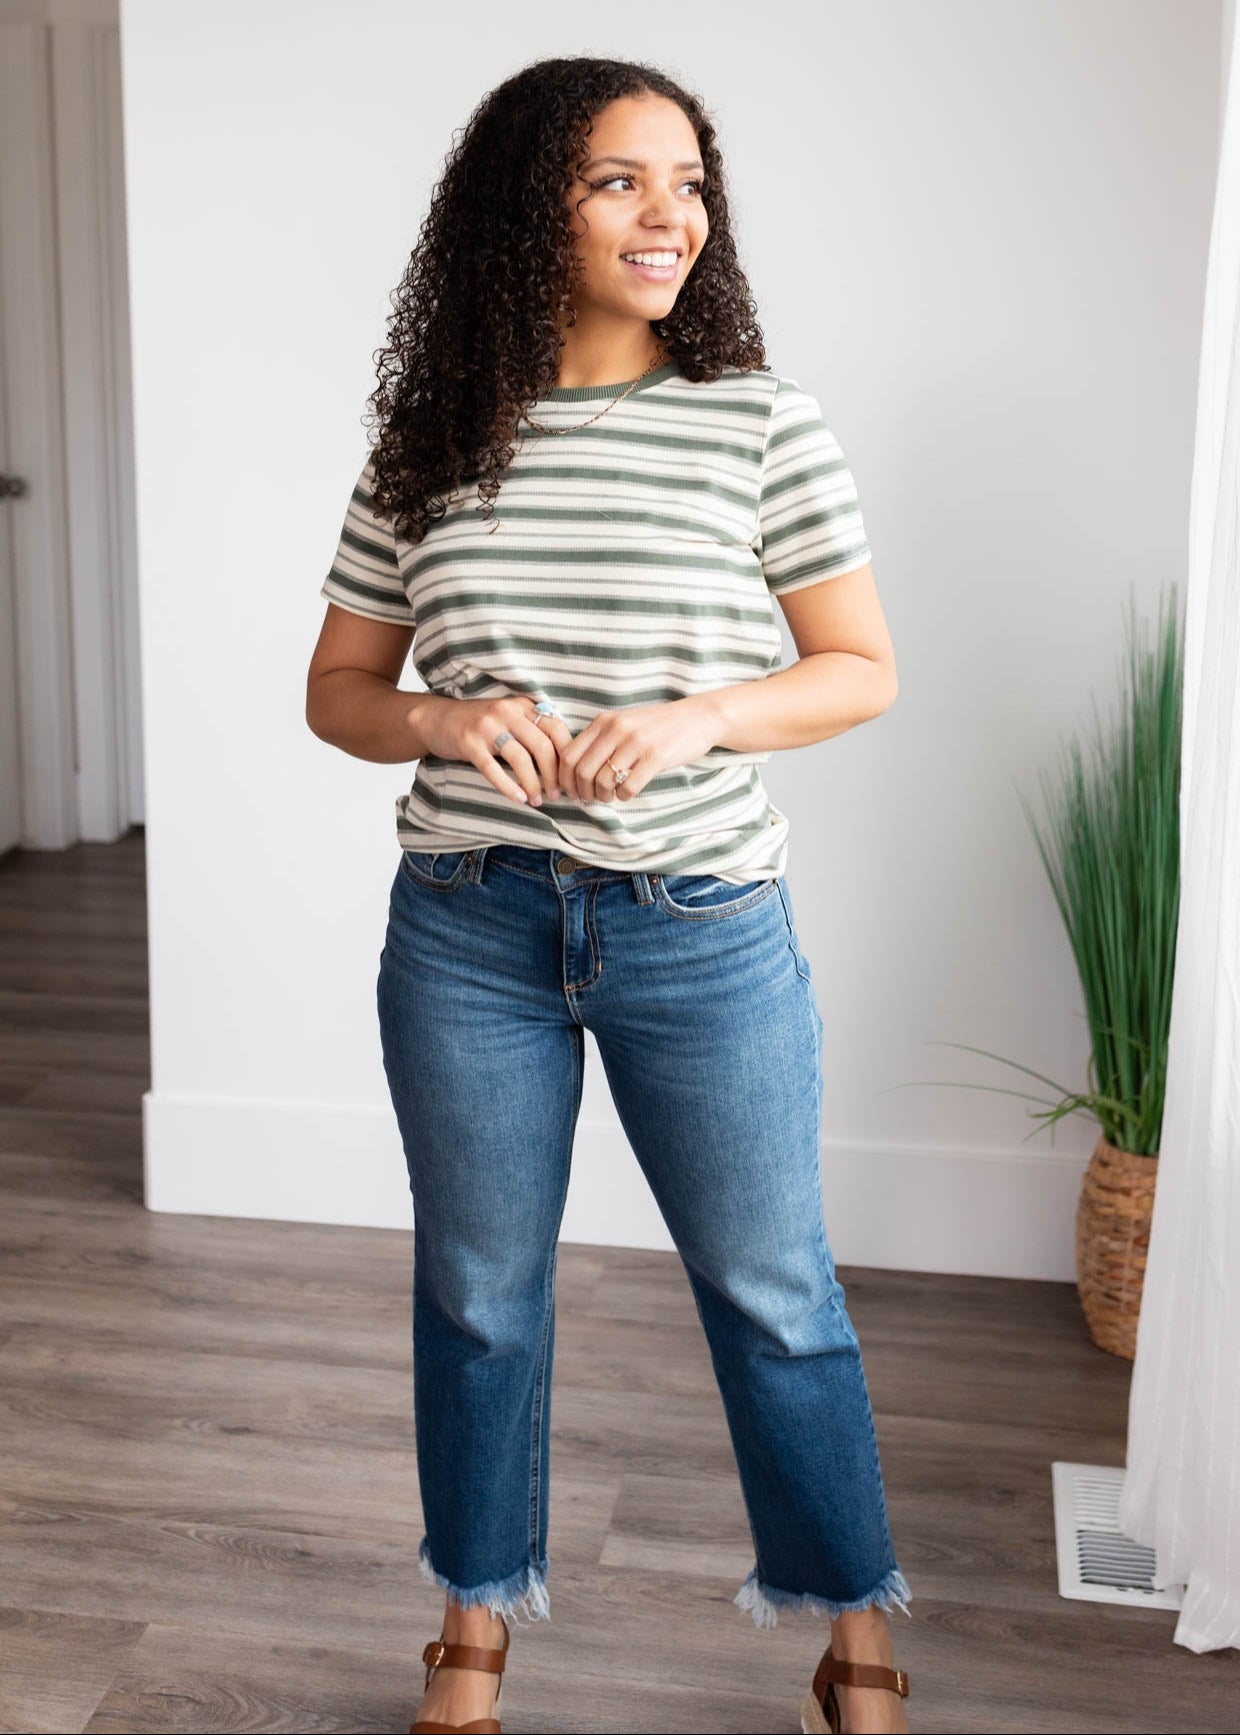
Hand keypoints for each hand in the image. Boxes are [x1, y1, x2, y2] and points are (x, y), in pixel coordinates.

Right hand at [413, 694, 564, 806]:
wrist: (436, 719)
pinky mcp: (469, 743)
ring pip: (521, 759)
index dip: (568, 756)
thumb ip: (533, 730)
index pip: (557, 728)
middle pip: (543, 746)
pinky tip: (519, 799)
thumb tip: (565, 761)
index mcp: (523, 706)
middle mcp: (508, 712)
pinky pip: (494, 769)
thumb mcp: (509, 717)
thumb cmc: (479, 724)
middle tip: (557, 795)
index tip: (572, 778)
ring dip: (533, 784)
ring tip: (538, 801)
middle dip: (554, 775)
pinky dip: (509, 787)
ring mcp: (487, 726)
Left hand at [555, 696, 721, 803]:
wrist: (697, 717)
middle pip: (582, 771)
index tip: (572, 790)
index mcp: (604, 721)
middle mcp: (616, 729)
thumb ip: (600, 740)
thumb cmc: (657, 726)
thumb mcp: (623, 723)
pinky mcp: (655, 757)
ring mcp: (636, 743)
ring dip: (602, 796)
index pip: (569, 754)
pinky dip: (623, 797)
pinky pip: (627, 787)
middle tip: (591, 798)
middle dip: (582, 792)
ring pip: (602, 781)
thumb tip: (576, 771)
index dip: (565, 778)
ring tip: (610, 796)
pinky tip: (627, 793)